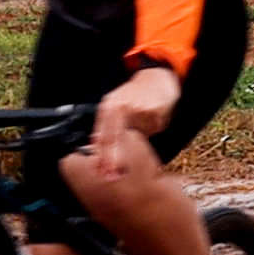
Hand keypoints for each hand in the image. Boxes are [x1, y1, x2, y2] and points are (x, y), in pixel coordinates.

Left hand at [92, 66, 180, 180]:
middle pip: (116, 139)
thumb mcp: (115, 105)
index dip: (101, 155)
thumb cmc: (133, 95)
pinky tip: (154, 116)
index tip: (100, 172)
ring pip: (140, 137)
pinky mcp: (155, 113)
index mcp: (108, 106)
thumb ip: (106, 127)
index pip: (103, 135)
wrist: (157, 78)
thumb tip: (97, 151)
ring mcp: (139, 110)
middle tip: (114, 176)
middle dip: (115, 160)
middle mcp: (121, 107)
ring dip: (143, 136)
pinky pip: (154, 130)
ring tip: (144, 121)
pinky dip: (154, 127)